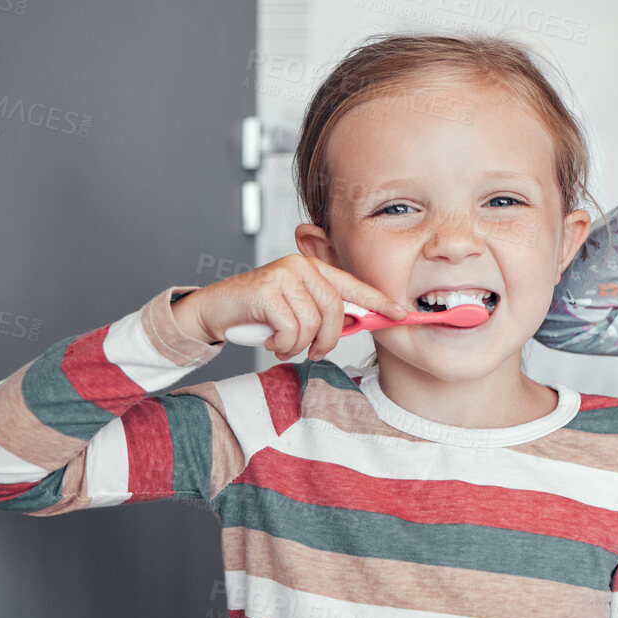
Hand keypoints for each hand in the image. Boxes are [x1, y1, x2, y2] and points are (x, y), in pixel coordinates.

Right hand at [170, 251, 409, 361]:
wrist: (214, 311)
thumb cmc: (258, 313)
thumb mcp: (298, 310)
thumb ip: (325, 312)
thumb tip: (359, 324)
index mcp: (314, 269)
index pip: (355, 286)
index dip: (380, 302)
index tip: (403, 315)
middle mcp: (301, 266)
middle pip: (337, 311)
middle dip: (329, 340)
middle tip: (314, 351)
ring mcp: (283, 275)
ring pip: (313, 324)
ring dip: (299, 344)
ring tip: (281, 342)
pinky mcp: (267, 290)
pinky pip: (292, 329)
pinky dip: (282, 343)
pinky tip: (269, 339)